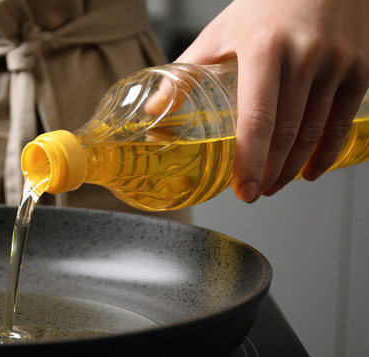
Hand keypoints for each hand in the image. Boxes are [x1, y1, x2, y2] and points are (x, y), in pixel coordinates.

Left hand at [175, 0, 368, 201]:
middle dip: (269, 172)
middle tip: (253, 193)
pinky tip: (309, 170)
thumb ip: (188, 71)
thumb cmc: (269, 2)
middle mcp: (304, 56)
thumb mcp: (221, 31)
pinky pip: (342, 122)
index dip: (250, 160)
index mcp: (264, 48)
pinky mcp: (359, 69)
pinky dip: (326, 153)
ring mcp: (336, 63)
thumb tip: (153, 109)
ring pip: (314, 132)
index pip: (257, 118)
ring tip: (273, 184)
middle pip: (287, 133)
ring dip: (292, 168)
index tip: (243, 189)